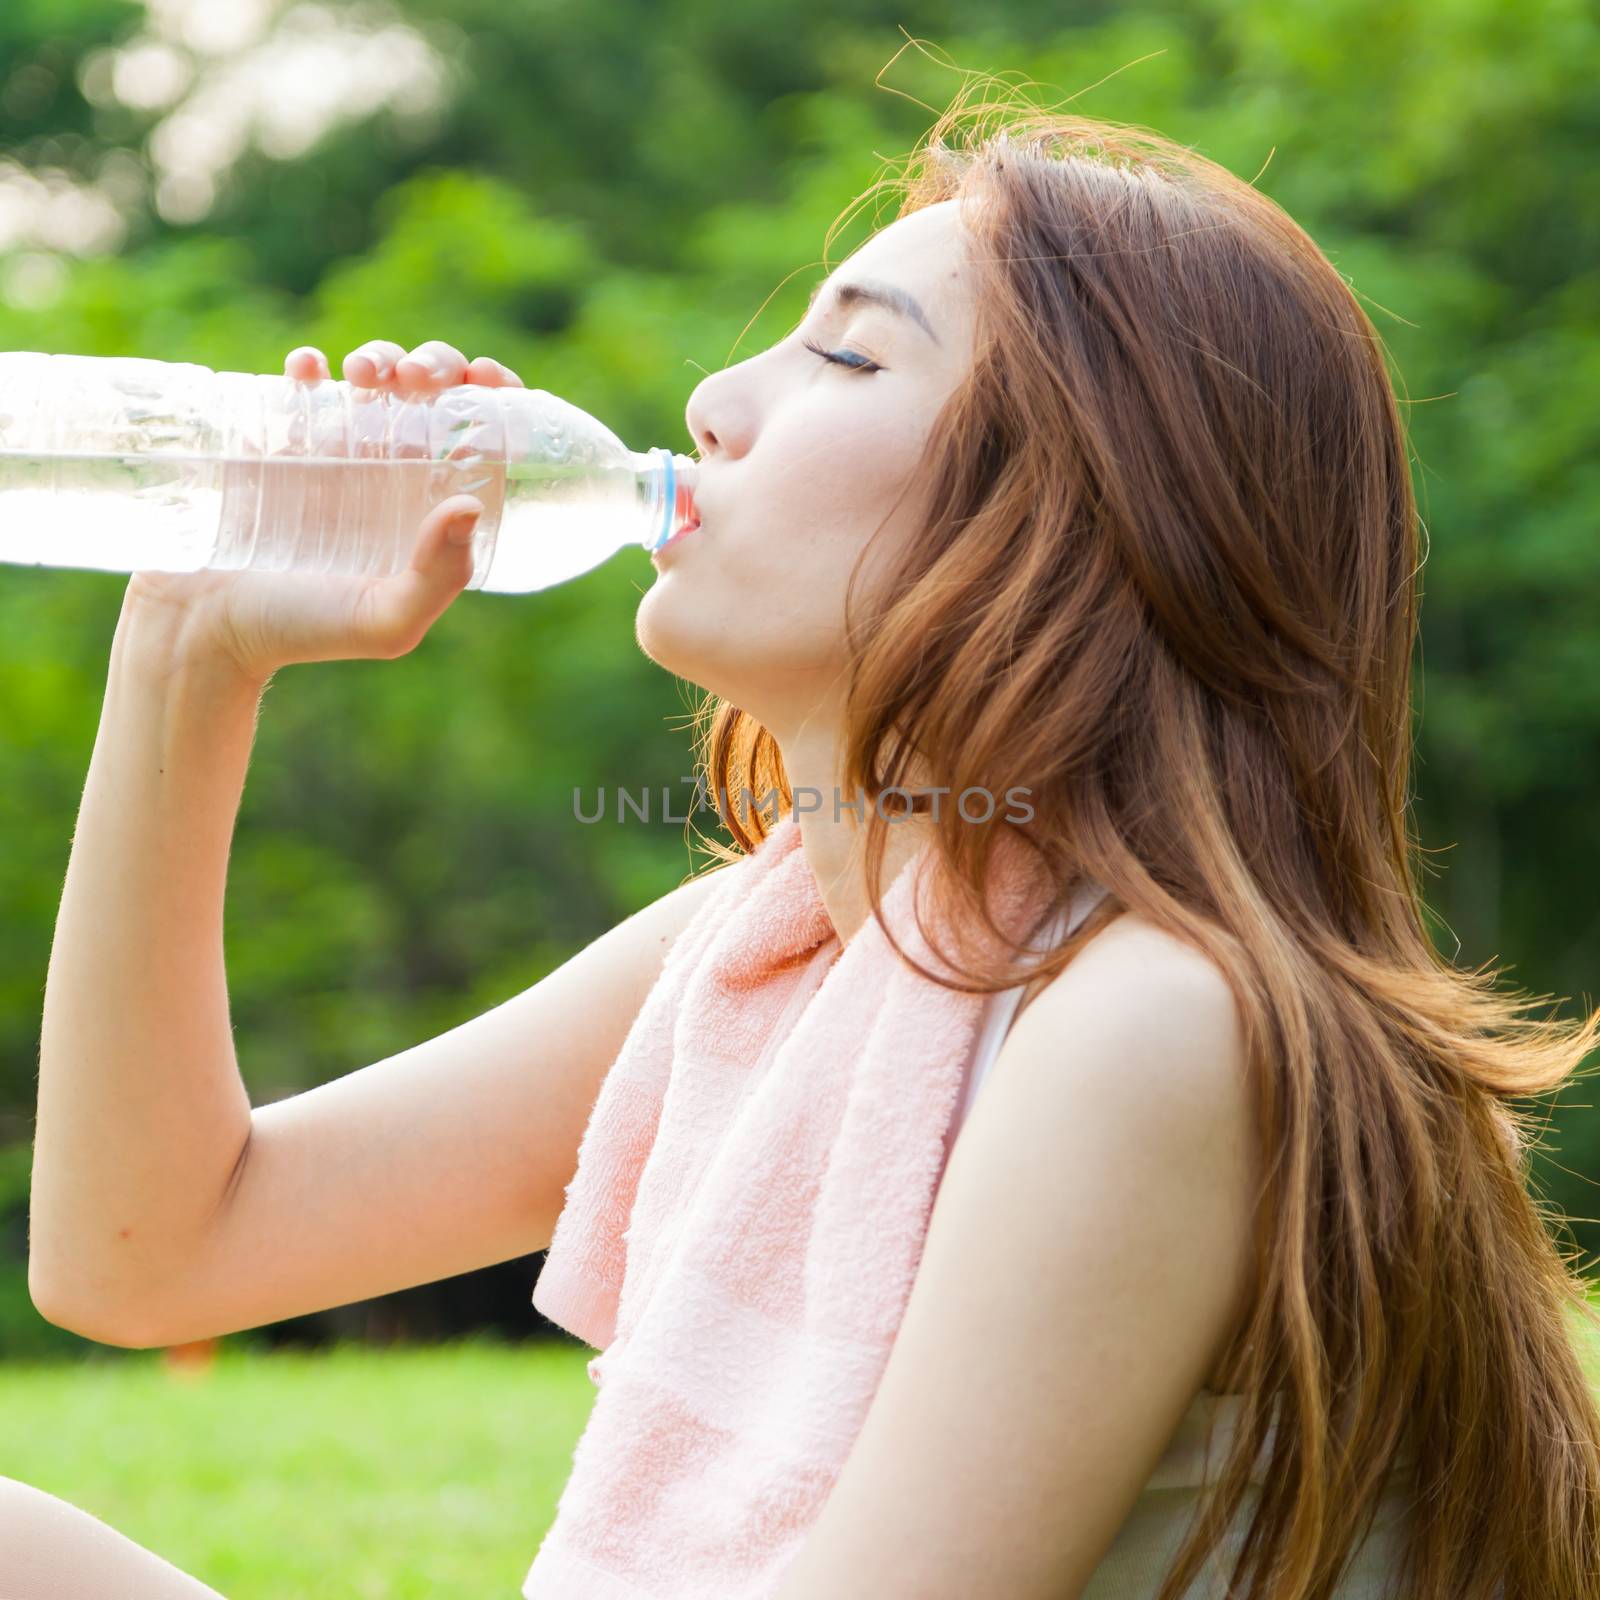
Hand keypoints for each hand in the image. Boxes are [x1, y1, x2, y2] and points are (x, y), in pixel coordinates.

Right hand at [122, 339, 524, 682]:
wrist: (203, 628)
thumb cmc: (302, 632)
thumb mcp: (385, 621)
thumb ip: (439, 579)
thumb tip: (470, 505)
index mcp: (430, 508)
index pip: (480, 438)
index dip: (494, 397)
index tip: (486, 380)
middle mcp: (390, 472)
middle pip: (432, 392)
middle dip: (437, 364)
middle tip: (419, 378)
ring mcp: (332, 451)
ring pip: (373, 376)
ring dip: (380, 357)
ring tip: (364, 376)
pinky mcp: (273, 438)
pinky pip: (299, 383)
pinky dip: (309, 365)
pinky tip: (309, 368)